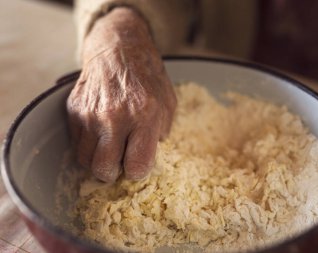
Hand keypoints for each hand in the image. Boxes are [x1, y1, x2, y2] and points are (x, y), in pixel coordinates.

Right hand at [66, 8, 175, 181]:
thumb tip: (149, 156)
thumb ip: (162, 132)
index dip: (138, 171)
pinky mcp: (74, 109)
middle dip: (113, 172)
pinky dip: (87, 145)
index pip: (136, 166)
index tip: (138, 165)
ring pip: (85, 160)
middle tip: (119, 162)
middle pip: (104, 169)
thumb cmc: (148, 77)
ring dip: (97, 160)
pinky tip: (99, 133)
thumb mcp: (168, 103)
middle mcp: (115, 117)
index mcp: (144, 116)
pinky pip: (76, 143)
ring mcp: (90, 113)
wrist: (119, 49)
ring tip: (109, 148)